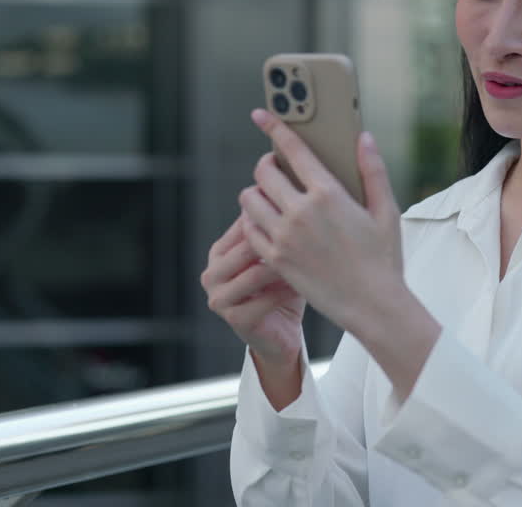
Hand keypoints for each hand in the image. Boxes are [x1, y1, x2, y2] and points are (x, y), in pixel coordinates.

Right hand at [200, 214, 305, 367]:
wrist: (281, 333)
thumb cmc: (281, 287)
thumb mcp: (276, 254)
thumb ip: (274, 227)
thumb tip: (286, 187)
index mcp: (219, 252)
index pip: (242, 225)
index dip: (273, 218)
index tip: (302, 212)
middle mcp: (212, 274)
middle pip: (245, 247)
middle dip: (279, 242)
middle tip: (310, 236)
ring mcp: (218, 298)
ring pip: (253, 274)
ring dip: (284, 268)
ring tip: (309, 261)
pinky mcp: (234, 320)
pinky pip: (263, 300)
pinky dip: (286, 292)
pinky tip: (304, 286)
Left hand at [237, 109, 405, 334]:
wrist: (373, 306)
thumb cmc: (384, 259)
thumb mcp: (386, 211)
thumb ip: (372, 170)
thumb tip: (363, 138)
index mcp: (328, 193)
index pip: (292, 149)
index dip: (274, 127)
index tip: (261, 115)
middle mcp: (300, 212)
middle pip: (263, 172)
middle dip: (267, 164)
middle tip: (275, 169)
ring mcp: (284, 237)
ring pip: (248, 200)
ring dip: (256, 192)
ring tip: (270, 197)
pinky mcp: (275, 260)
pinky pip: (248, 230)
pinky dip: (253, 222)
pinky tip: (267, 223)